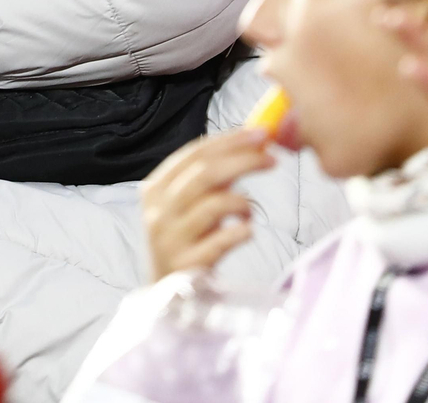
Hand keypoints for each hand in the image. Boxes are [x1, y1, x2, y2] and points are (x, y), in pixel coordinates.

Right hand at [140, 129, 273, 279]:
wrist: (168, 295)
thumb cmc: (186, 243)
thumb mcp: (188, 206)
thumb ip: (209, 178)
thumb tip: (252, 144)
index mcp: (155, 189)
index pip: (192, 155)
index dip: (228, 140)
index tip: (260, 133)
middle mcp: (158, 212)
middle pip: (204, 174)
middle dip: (243, 160)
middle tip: (272, 157)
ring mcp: (170, 240)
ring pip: (212, 204)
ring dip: (242, 202)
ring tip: (250, 212)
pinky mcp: (186, 266)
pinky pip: (221, 241)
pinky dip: (241, 232)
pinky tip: (246, 232)